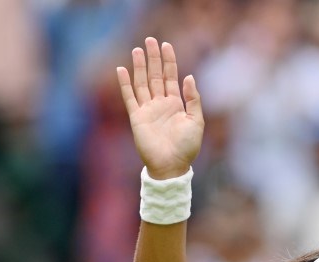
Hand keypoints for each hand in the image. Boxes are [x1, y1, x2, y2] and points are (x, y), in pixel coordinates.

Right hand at [117, 37, 203, 178]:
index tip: (166, 45)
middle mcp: (160, 104)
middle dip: (153, 58)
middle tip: (150, 40)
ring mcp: (148, 109)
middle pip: (155, 75)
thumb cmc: (186, 147)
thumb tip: (189, 77)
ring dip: (139, 66)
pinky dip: (125, 84)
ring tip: (137, 49)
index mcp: (176, 104)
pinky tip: (122, 70)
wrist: (171, 165)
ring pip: (142, 83)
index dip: (169, 61)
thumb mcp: (196, 121)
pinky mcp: (137, 117)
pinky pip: (130, 97)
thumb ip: (193, 99)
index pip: (170, 77)